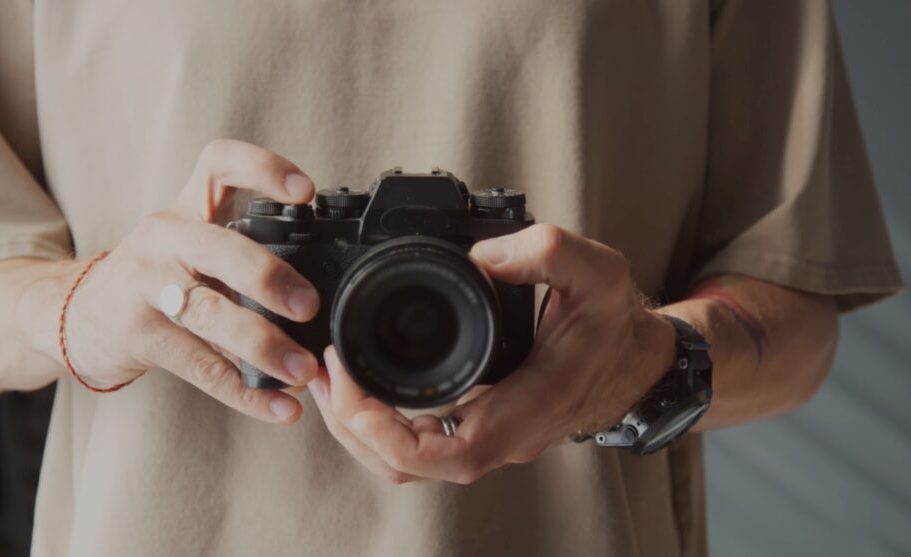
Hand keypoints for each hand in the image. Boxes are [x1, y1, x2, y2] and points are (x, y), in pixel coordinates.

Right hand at [51, 140, 320, 422]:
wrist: (77, 314)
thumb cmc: (154, 276)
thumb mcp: (192, 246)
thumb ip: (246, 254)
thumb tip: (323, 296)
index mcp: (187, 207)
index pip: (220, 163)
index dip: (264, 169)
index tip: (306, 193)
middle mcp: (164, 237)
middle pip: (219, 247)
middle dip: (269, 276)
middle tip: (308, 306)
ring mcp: (145, 286)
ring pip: (209, 313)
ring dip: (262, 345)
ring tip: (302, 368)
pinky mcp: (138, 335)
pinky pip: (199, 366)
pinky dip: (245, 391)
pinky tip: (279, 406)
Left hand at [307, 224, 676, 483]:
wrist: (634, 360)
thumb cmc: (614, 325)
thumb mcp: (597, 273)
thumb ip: (546, 252)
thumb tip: (483, 253)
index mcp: (527, 409)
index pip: (445, 456)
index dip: (385, 434)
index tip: (349, 384)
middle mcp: (502, 436)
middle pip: (407, 466)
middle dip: (352, 427)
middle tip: (322, 370)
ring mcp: (488, 436)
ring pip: (406, 461)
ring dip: (358, 427)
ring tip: (327, 376)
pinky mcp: (477, 425)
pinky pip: (416, 442)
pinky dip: (377, 421)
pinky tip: (357, 386)